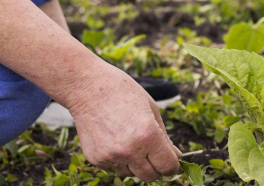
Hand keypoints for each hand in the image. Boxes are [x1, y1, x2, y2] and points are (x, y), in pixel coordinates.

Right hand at [66, 63, 181, 181]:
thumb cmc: (123, 92)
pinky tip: (114, 138)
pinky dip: (118, 159)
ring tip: (128, 138)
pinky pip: (114, 168)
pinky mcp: (96, 159)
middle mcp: (130, 150)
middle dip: (155, 167)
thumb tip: (176, 157)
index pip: (167, 167)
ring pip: (132, 173)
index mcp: (148, 135)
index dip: (172, 165)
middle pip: (150, 176)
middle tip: (152, 152)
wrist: (87, 87)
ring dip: (135, 163)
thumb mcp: (152, 109)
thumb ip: (165, 137)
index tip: (171, 160)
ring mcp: (111, 157)